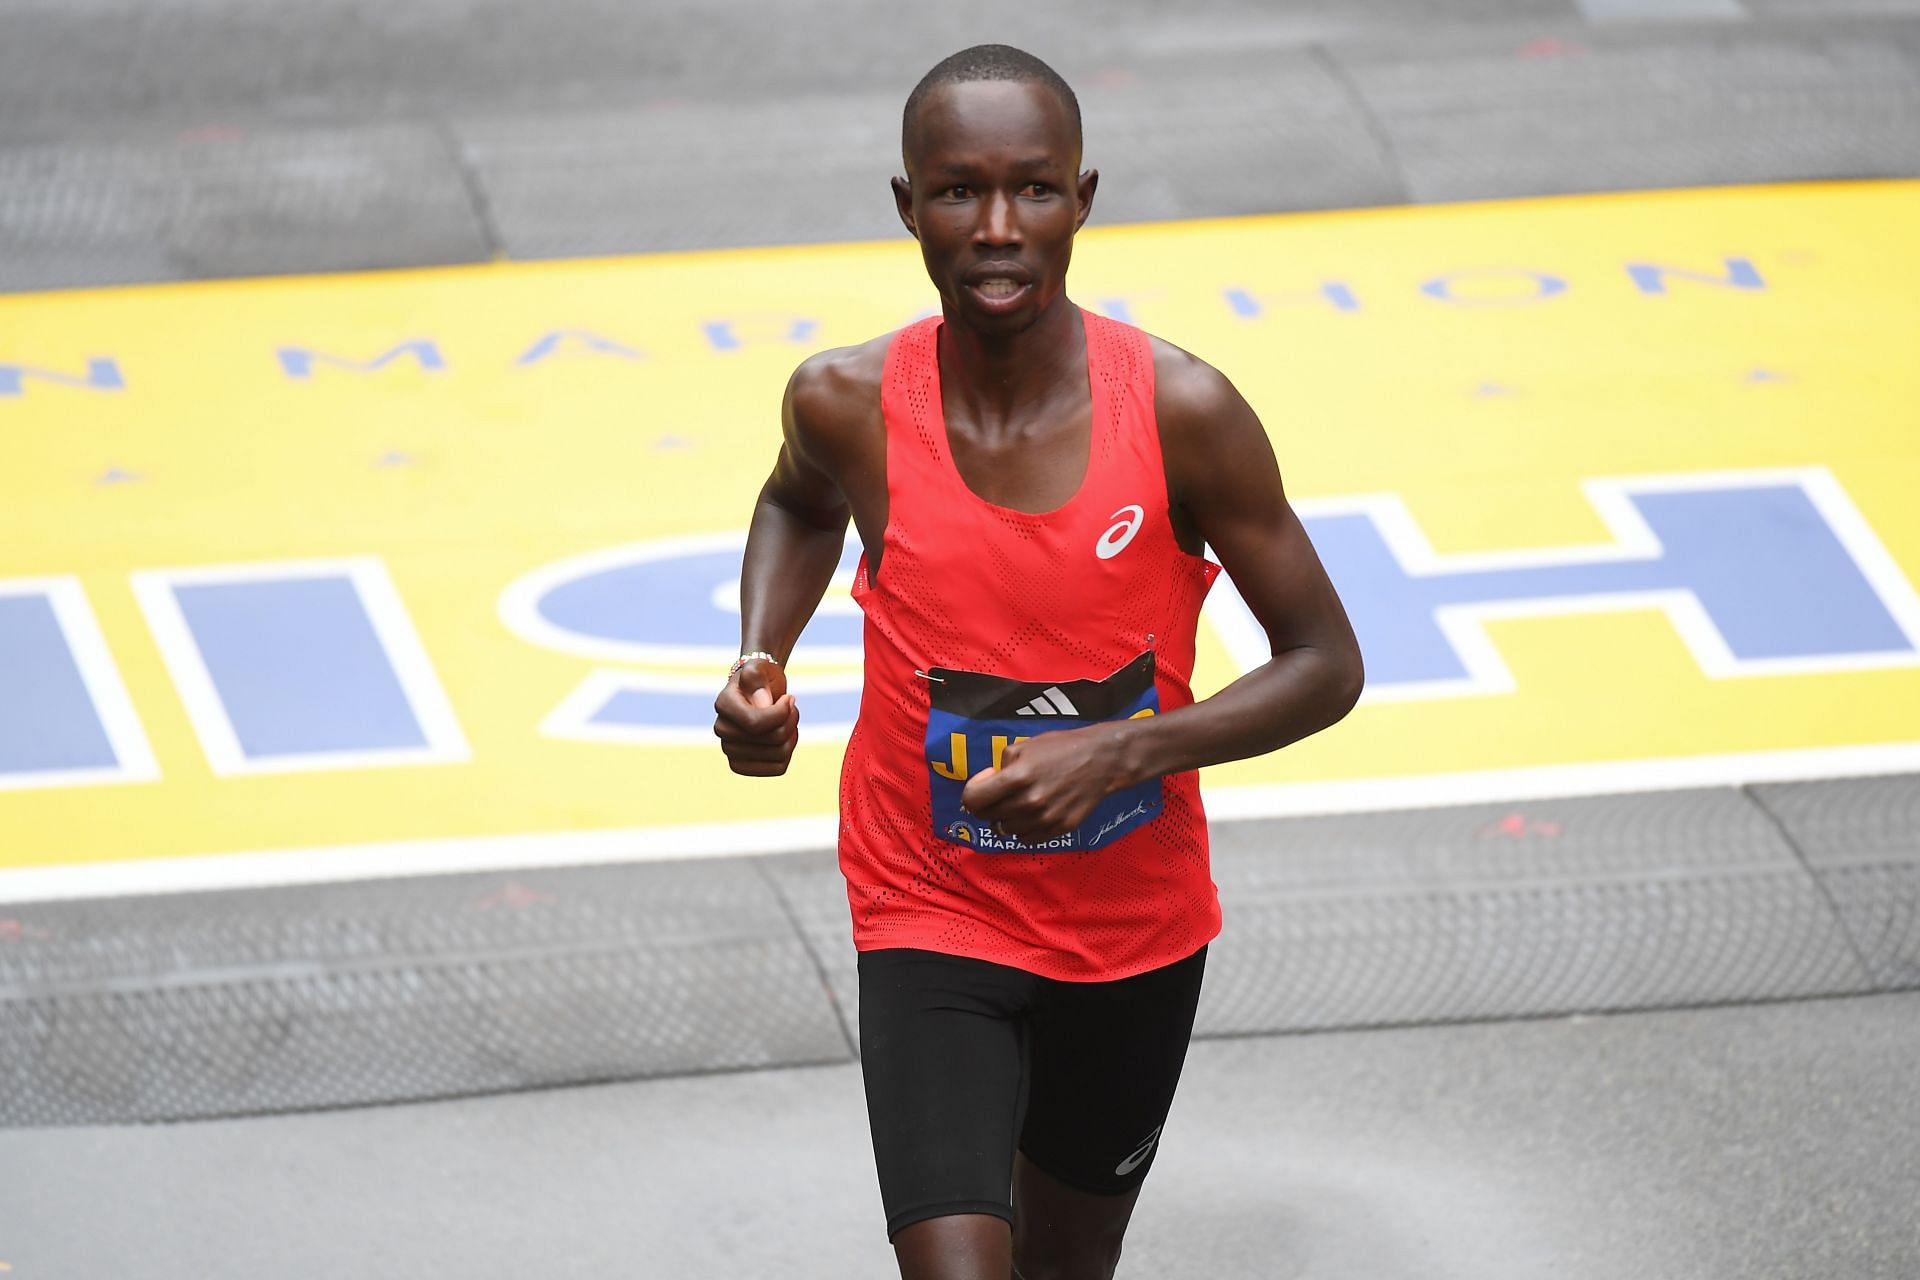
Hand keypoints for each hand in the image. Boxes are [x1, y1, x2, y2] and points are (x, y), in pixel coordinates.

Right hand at [713, 658, 797, 776]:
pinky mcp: (743, 765)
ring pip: (779, 754)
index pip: (756, 723)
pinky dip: (789, 752)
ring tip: (789, 720)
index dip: (781, 713)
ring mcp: (730, 750)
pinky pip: (778, 768)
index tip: (790, 698)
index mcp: (723, 705)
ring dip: (792, 735)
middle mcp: (722, 730)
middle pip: (773, 739)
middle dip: (790, 721)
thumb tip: (762, 703)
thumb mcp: (760, 668)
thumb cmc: (761, 679)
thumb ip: (757, 679)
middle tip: (791, 706)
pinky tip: (785, 736)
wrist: (758, 692)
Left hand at [958, 724, 1131, 841]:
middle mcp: (1028, 802)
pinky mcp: (1058, 829)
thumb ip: (1000, 766)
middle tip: (1002, 791)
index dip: (974, 791)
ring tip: (1019, 802)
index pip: (973, 800)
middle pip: (987, 817)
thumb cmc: (1060, 748)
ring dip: (1005, 817)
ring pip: (1005, 830)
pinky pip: (1026, 839)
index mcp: (1017, 778)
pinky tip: (1031, 814)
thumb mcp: (1023, 746)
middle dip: (988, 804)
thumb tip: (989, 783)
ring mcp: (1044, 819)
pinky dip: (1022, 828)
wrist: (1100, 761)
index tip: (986, 782)